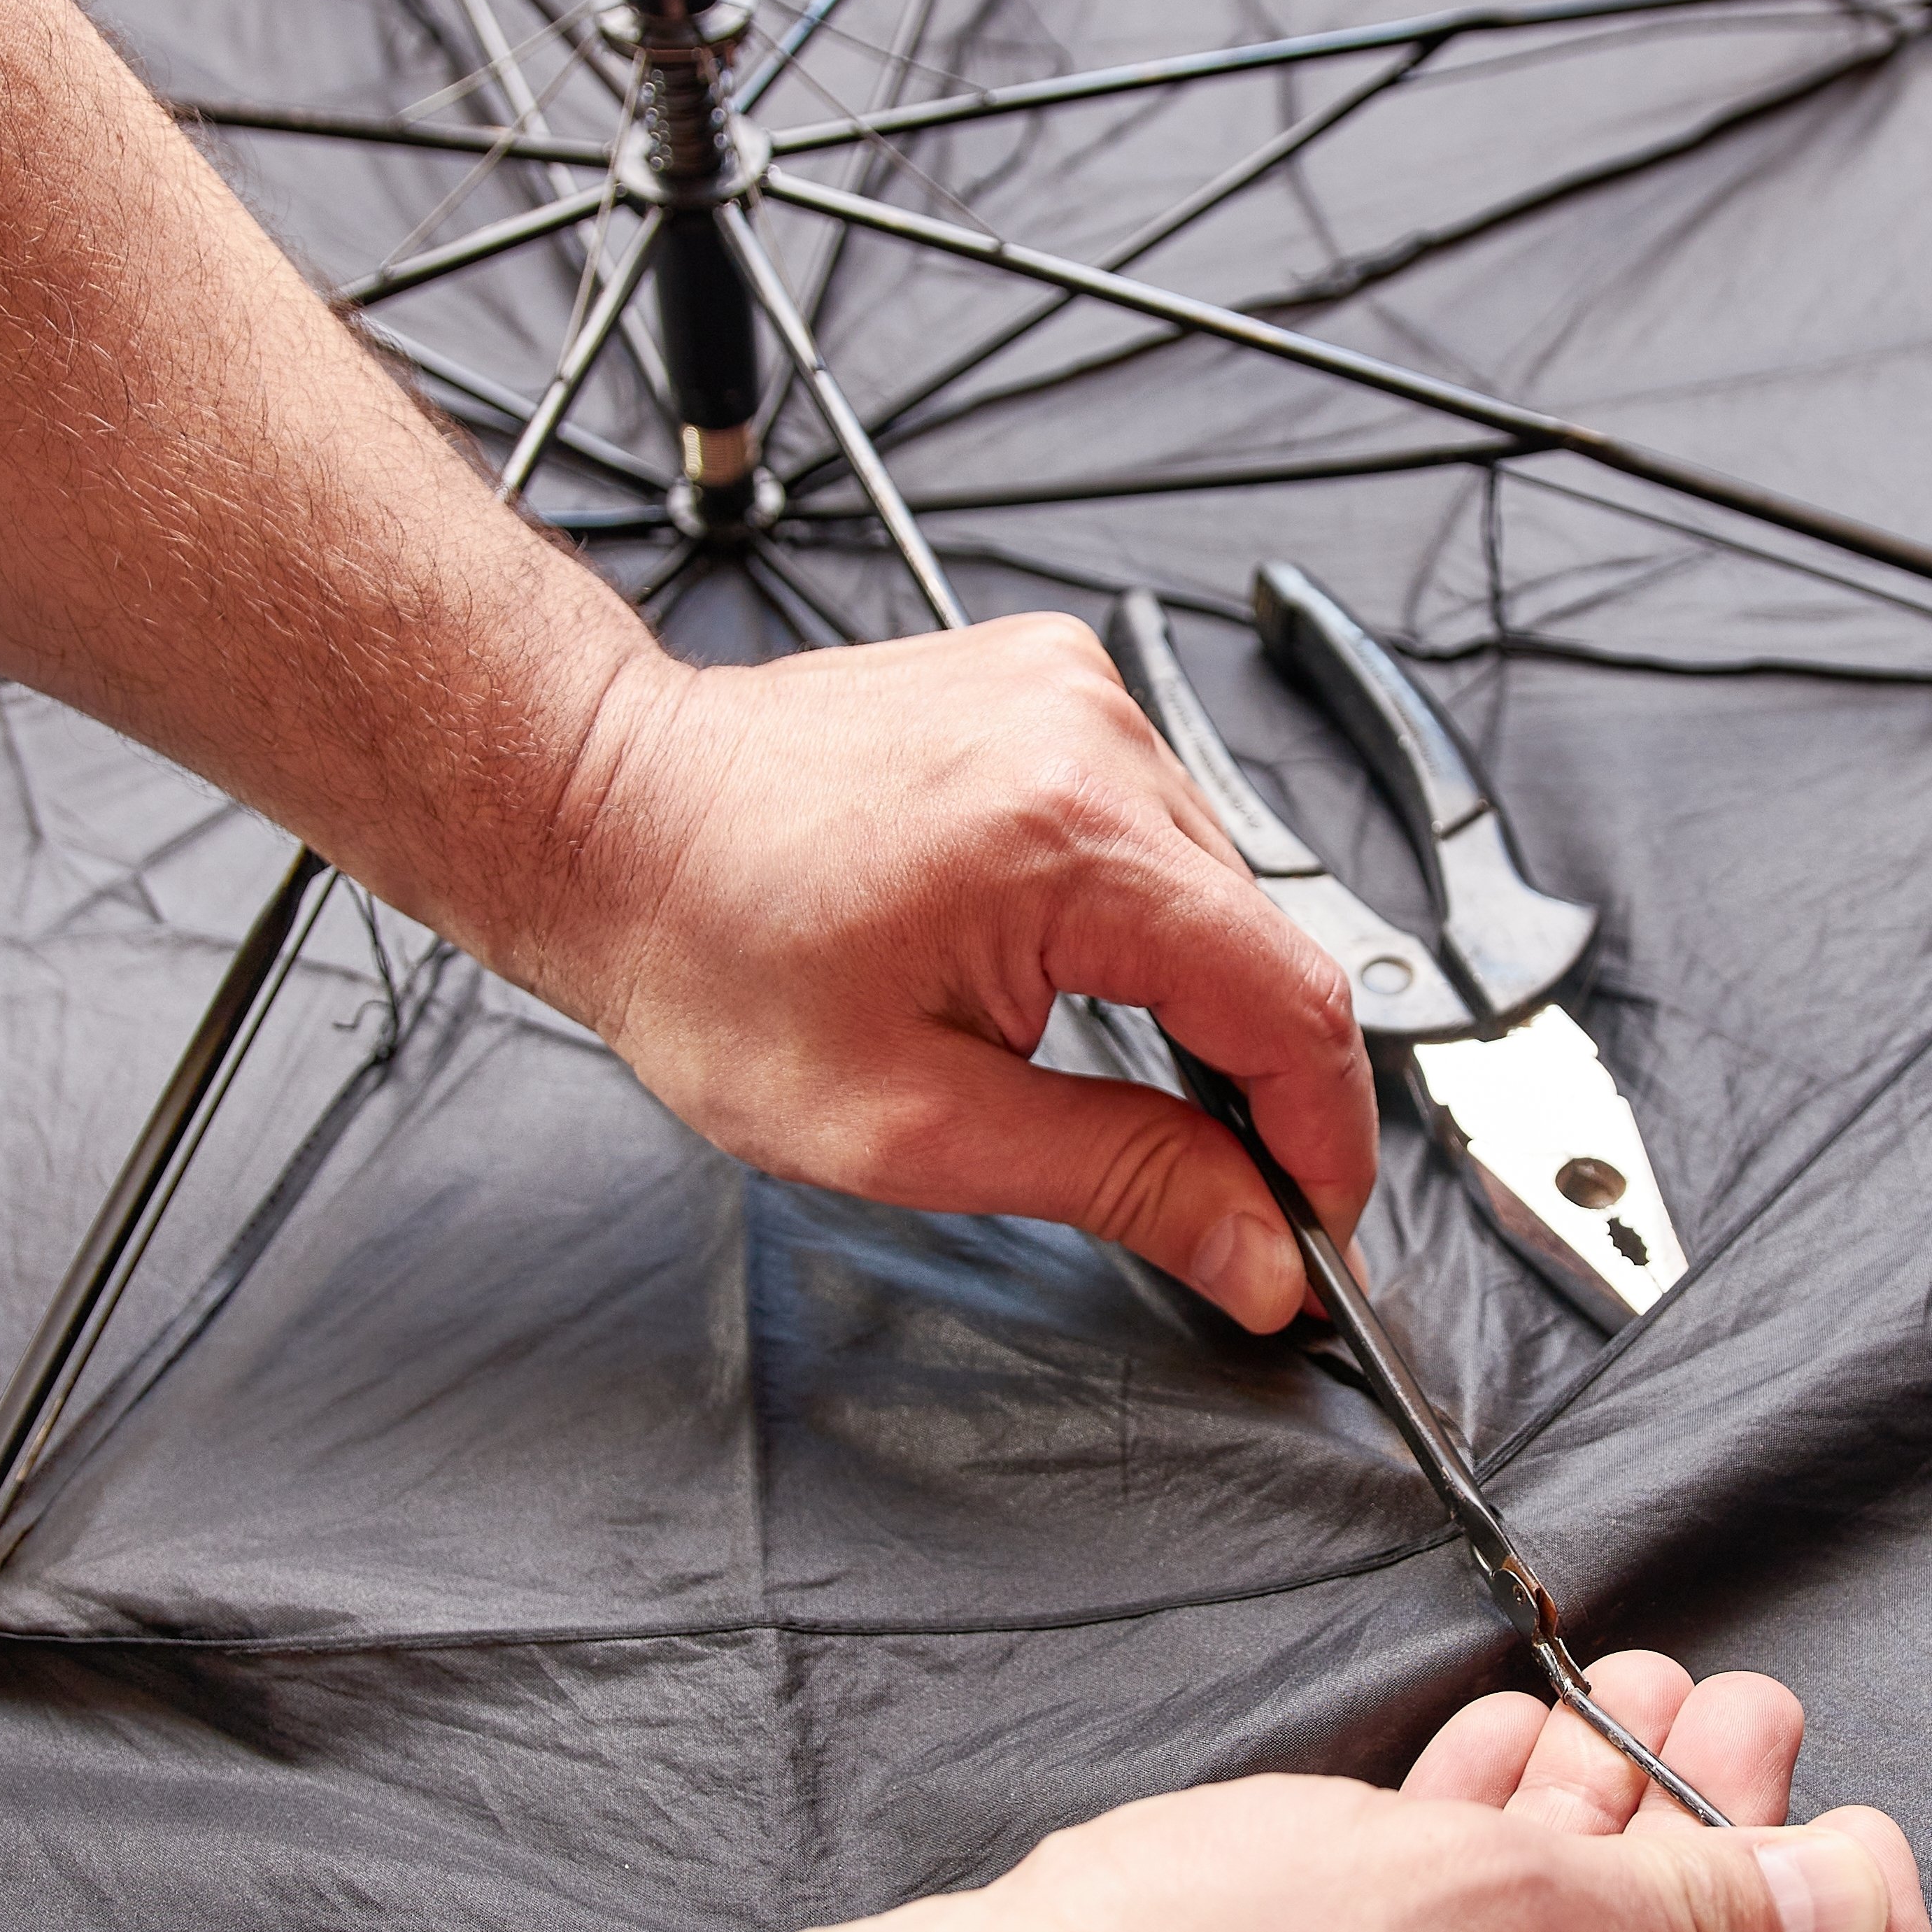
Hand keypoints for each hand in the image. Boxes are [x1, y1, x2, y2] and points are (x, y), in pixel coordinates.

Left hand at [528, 612, 1377, 1330]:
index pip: (1294, 1004)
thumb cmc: (708, 957)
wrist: (603, 815)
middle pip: (1262, 945)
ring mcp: (1077, 694)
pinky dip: (1135, 910)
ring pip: (1214, 887)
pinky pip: (1154, 822)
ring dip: (1185, 990)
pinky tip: (1047, 956)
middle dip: (1251, 1082)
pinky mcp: (1052, 683)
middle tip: (1201, 1188)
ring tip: (1068, 1050)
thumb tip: (1261, 1248)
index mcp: (1073, 840)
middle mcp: (1095, 738)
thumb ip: (1118, 1180)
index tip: (1315, 1230)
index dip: (1328, 1139)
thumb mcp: (912, 1125)